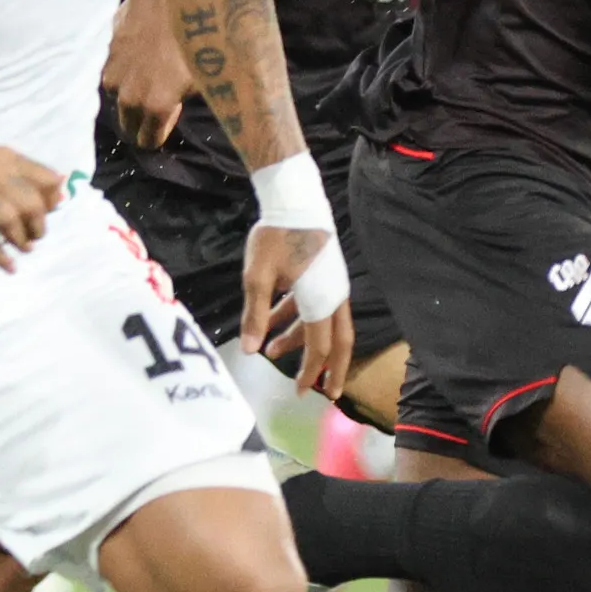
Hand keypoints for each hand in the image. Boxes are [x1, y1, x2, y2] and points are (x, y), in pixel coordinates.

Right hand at [102, 0, 191, 148]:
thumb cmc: (197, 34)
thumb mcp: (206, 74)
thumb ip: (184, 99)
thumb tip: (178, 104)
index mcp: (156, 107)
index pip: (148, 141)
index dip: (161, 131)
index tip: (172, 113)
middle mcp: (129, 96)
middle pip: (129, 124)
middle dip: (143, 117)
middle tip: (162, 94)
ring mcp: (113, 73)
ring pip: (119, 96)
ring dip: (131, 89)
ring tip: (152, 65)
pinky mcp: (106, 52)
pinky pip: (115, 71)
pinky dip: (125, 67)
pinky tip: (142, 47)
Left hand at [237, 220, 352, 399]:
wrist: (295, 198)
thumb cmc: (276, 236)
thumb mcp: (258, 276)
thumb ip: (255, 315)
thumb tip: (250, 351)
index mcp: (321, 300)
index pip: (320, 347)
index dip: (310, 372)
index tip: (301, 392)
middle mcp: (333, 296)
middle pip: (339, 342)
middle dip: (332, 369)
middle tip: (328, 393)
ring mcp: (331, 284)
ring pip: (324, 323)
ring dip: (300, 341)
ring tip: (272, 352)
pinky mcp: (324, 275)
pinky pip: (314, 305)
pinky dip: (296, 318)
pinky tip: (271, 323)